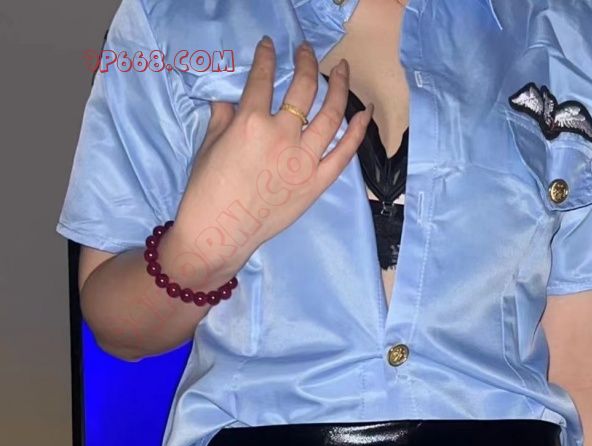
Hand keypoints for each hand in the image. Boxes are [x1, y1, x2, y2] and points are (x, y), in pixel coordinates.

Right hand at [169, 36, 372, 285]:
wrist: (219, 232)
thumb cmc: (206, 191)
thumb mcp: (209, 146)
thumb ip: (223, 118)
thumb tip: (229, 104)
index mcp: (251, 122)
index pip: (263, 77)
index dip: (267, 56)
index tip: (270, 46)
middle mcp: (282, 136)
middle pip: (303, 87)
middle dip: (307, 62)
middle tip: (306, 52)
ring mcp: (303, 161)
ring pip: (331, 114)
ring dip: (339, 86)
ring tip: (341, 70)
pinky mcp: (316, 183)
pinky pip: (344, 153)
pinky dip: (357, 131)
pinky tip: (365, 112)